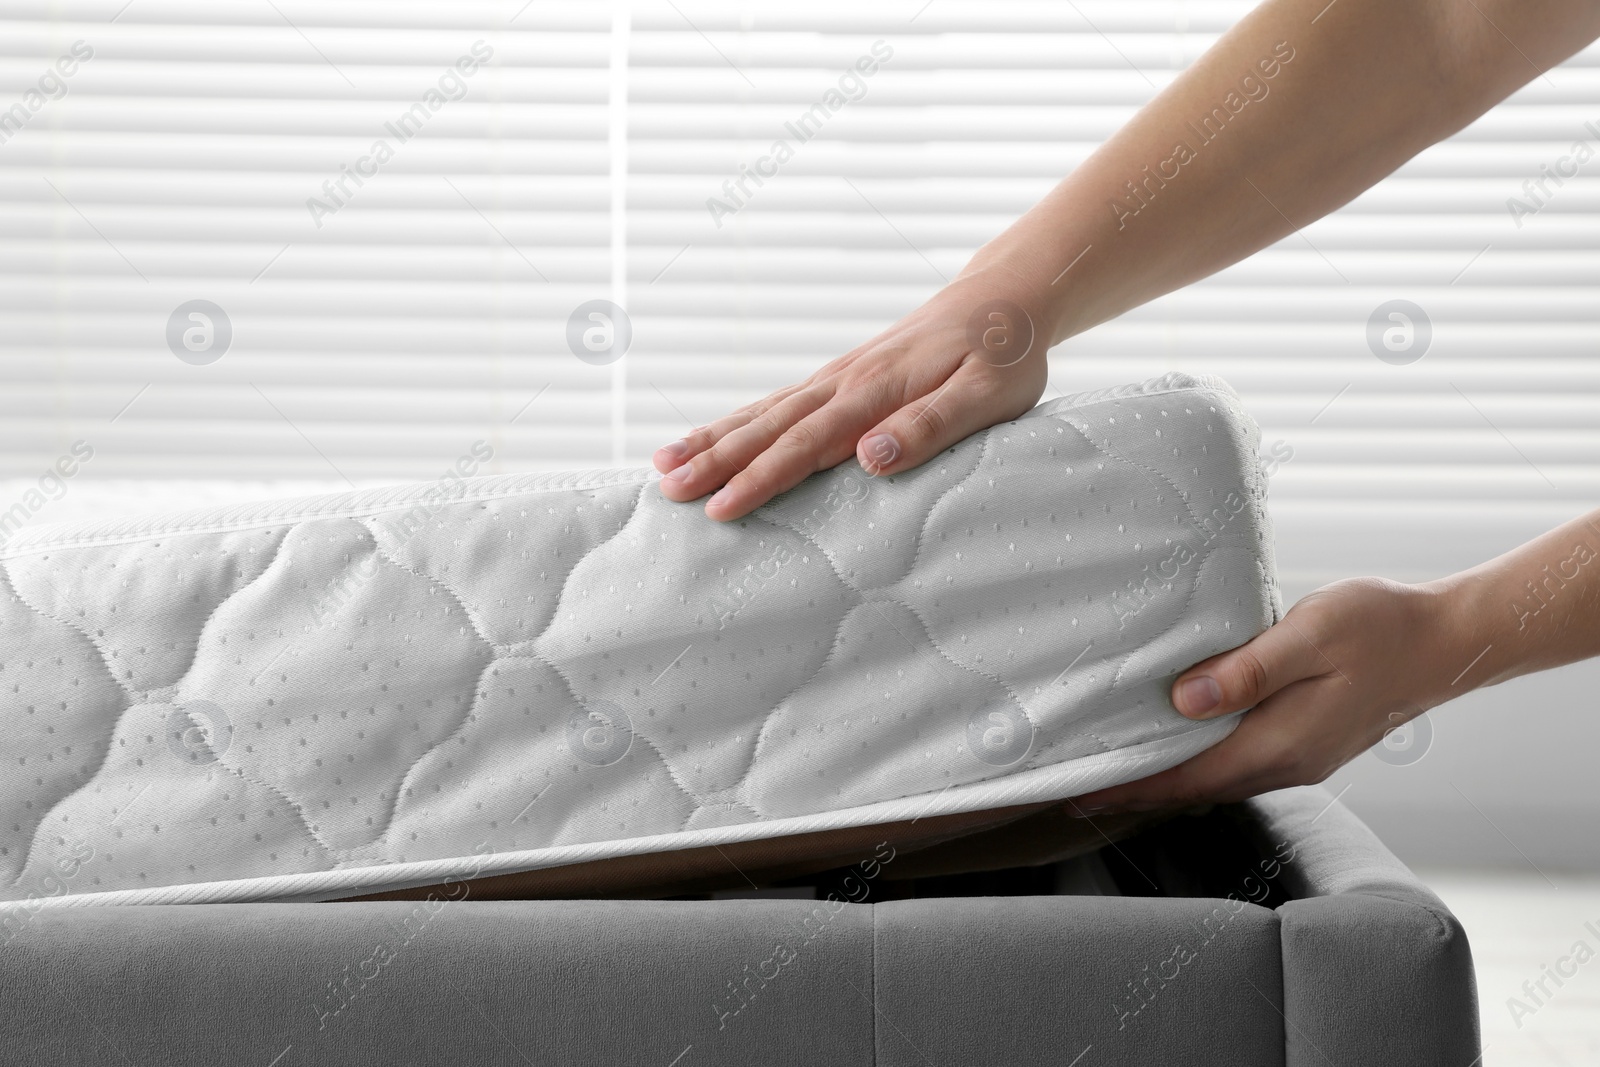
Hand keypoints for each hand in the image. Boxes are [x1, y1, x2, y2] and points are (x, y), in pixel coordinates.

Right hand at [652, 266, 1051, 520]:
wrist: (1005, 299)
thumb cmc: (1005, 354)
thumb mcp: (987, 395)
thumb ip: (929, 428)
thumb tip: (869, 457)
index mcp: (875, 392)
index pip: (806, 445)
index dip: (761, 478)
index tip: (721, 508)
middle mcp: (845, 382)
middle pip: (768, 426)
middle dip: (715, 460)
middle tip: (667, 489)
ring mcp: (838, 377)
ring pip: (764, 412)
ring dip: (714, 439)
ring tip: (664, 464)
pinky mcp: (842, 377)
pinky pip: (779, 403)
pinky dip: (739, 420)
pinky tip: (713, 437)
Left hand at [1069, 576, 1461, 813]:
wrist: (1444, 641)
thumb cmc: (1379, 627)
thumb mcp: (1310, 634)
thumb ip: (1247, 671)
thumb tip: (1183, 700)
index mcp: (1280, 745)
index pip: (1186, 779)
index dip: (1128, 786)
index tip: (1077, 792)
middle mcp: (1285, 764)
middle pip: (1192, 789)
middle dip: (1134, 790)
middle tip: (1073, 789)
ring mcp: (1298, 759)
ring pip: (1213, 781)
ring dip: (1163, 780)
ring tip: (1111, 770)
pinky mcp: (1304, 744)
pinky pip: (1235, 765)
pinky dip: (1195, 763)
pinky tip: (1175, 745)